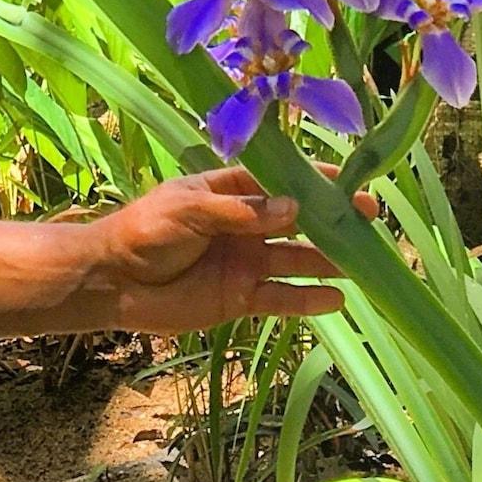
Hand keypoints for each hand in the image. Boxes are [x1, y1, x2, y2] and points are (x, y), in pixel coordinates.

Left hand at [85, 167, 366, 335]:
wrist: (112, 281)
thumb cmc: (143, 231)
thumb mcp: (188, 209)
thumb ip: (239, 211)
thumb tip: (292, 209)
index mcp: (230, 192)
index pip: (280, 182)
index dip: (314, 181)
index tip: (351, 183)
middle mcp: (245, 226)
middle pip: (298, 221)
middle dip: (332, 219)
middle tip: (369, 220)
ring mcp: (245, 262)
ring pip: (297, 259)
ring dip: (328, 259)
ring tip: (365, 261)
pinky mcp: (240, 298)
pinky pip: (281, 297)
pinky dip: (308, 299)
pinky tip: (338, 300)